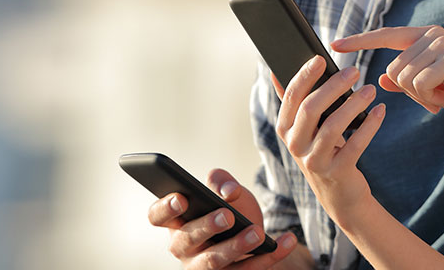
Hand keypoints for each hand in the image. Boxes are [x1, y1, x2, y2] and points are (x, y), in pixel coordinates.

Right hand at [146, 169, 297, 268]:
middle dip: (207, 227)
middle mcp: (184, 247)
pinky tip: (286, 241)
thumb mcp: (228, 191)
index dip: (165, 208)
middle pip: (187, 239)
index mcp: (176, 220)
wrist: (254, 235)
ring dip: (236, 247)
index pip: (157, 216)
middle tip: (227, 215)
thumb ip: (222, 181)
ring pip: (213, 261)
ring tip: (258, 233)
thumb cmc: (232, 209)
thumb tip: (228, 190)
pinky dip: (269, 256)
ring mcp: (202, 267)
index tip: (182, 198)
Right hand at [275, 55, 386, 221]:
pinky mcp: (337, 172)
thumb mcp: (304, 131)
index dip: (305, 75)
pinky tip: (380, 111)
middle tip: (353, 70)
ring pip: (333, 125)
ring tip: (370, 89)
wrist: (339, 195)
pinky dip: (369, 125)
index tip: (321, 58)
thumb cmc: (323, 152)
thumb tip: (275, 72)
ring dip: (354, 103)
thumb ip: (293, 104)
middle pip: (311, 108)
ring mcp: (315, 161)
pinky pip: (355, 144)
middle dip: (333, 86)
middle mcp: (295, 145)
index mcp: (285, 129)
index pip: (291, 96)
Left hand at [331, 26, 443, 124]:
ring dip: (422, 96)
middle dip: (411, 91)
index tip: (334, 45)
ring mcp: (441, 44)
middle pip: (393, 68)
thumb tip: (380, 77)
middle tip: (438, 97)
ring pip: (403, 77)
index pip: (386, 36)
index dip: (360, 40)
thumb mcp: (435, 87)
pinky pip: (417, 84)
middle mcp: (433, 34)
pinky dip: (431, 98)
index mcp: (428, 36)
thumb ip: (408, 80)